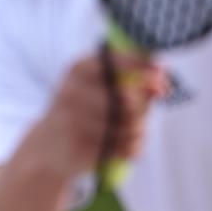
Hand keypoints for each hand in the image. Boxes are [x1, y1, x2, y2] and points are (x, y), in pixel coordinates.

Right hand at [23, 50, 166, 180]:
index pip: (117, 62)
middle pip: (129, 97)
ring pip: (131, 125)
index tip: (162, 79)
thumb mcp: (99, 88)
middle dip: (143, 109)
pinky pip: (124, 147)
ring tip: (130, 133)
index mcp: (78, 70)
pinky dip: (132, 148)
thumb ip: (133, 81)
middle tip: (140, 115)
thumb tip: (162, 79)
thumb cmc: (83, 112)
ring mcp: (75, 120)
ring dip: (139, 131)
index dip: (145, 69)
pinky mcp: (81, 147)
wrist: (49, 147)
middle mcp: (73, 91)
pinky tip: (123, 147)